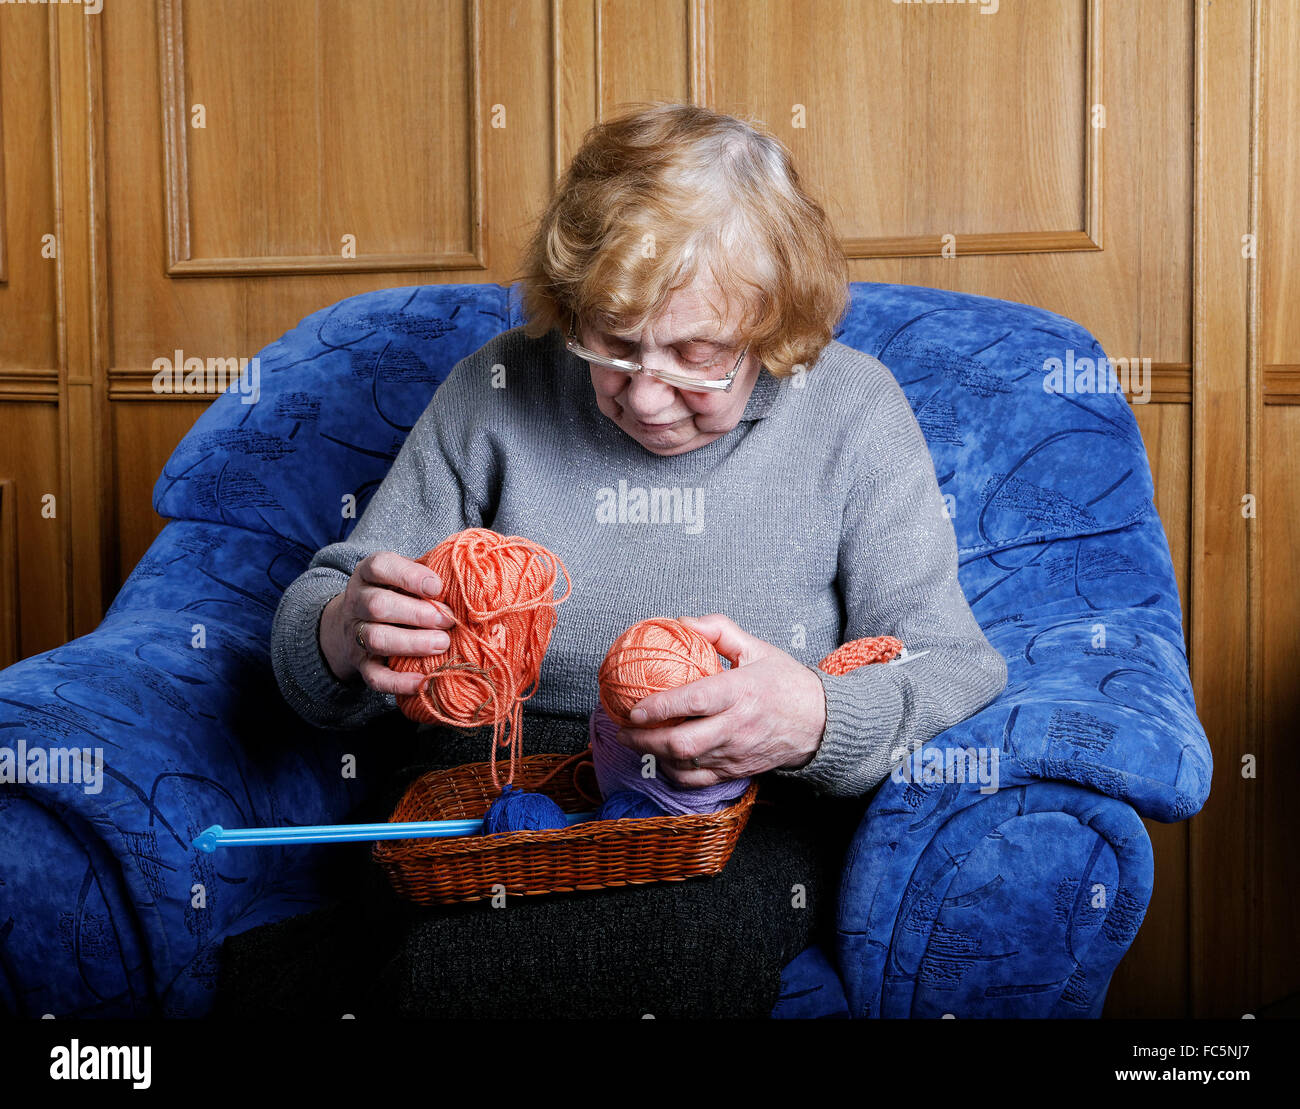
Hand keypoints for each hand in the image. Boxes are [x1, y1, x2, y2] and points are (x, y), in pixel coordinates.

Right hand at [319, 551, 456, 694]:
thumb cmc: (394, 592)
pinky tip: (425, 680)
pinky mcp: (362, 664)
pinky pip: (375, 677)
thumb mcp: (403, 575)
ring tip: (443, 643)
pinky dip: (400, 682)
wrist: (352, 622)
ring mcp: (356, 634)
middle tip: (448, 620)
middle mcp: (357, 602)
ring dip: (412, 643)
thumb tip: (467, 577)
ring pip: (376, 639)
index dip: (409, 576)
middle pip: (378, 606)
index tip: (437, 587)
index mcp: (368, 574)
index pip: (379, 567)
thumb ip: (427, 574)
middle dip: (417, 614)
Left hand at [615, 613, 826, 787]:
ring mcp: (735, 753)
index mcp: (740, 692)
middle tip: (624, 730)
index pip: (693, 702)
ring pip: (686, 764)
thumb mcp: (757, 648)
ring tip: (635, 742)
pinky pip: (697, 780)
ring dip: (654, 756)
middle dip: (645, 740)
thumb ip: (719, 631)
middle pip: (682, 742)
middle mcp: (736, 727)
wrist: (819, 723)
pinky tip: (661, 759)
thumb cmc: (785, 683)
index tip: (634, 708)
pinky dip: (674, 772)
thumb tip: (682, 623)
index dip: (659, 707)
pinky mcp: (736, 771)